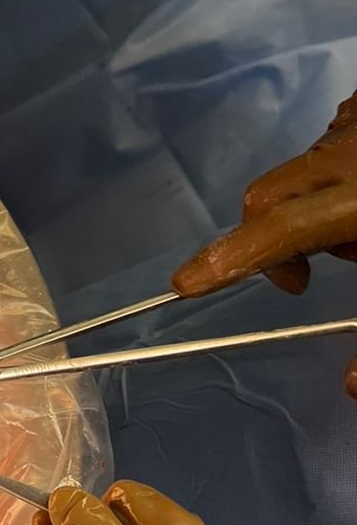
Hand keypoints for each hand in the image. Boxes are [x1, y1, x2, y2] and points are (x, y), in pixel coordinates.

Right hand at [173, 92, 356, 392]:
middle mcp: (351, 151)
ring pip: (307, 167)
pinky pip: (341, 138)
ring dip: (321, 205)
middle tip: (318, 275)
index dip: (225, 260)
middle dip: (279, 239)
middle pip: (270, 197)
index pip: (274, 233)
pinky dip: (346, 171)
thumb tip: (350, 386)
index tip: (184, 285)